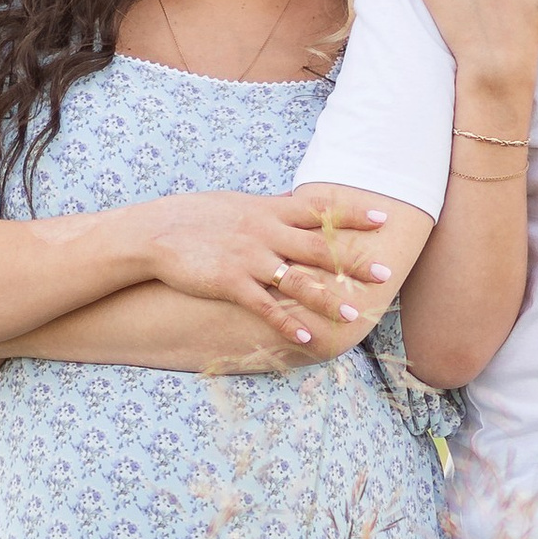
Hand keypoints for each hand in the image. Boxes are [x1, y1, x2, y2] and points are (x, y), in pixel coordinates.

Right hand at [128, 187, 395, 350]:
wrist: (153, 231)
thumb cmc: (194, 216)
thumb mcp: (236, 204)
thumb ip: (269, 207)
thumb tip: (292, 202)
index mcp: (268, 210)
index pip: (319, 209)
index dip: (352, 213)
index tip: (383, 216)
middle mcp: (265, 232)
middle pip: (318, 247)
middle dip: (352, 261)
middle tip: (384, 273)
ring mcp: (248, 258)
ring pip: (297, 280)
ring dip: (326, 298)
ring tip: (352, 314)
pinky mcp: (230, 282)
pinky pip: (265, 306)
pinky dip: (287, 322)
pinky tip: (307, 336)